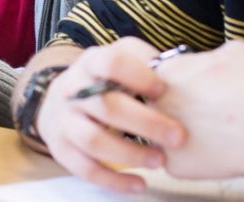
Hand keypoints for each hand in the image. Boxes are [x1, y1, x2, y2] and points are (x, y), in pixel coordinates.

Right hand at [36, 38, 186, 192]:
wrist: (60, 100)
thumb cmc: (105, 81)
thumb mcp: (121, 60)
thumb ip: (148, 64)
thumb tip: (183, 75)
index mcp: (92, 62)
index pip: (110, 63)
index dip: (139, 76)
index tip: (163, 90)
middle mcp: (73, 90)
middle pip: (106, 105)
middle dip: (145, 123)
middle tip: (178, 137)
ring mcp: (64, 120)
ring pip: (93, 140)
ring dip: (130, 154)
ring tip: (160, 160)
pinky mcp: (61, 148)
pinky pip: (86, 169)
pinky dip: (114, 180)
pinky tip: (140, 183)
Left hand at [152, 40, 243, 179]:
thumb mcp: (234, 52)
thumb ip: (210, 56)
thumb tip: (211, 61)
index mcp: (164, 71)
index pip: (161, 74)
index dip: (182, 81)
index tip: (199, 87)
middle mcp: (154, 103)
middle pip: (161, 105)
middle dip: (179, 107)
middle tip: (206, 112)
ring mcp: (160, 135)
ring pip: (166, 135)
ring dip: (183, 133)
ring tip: (214, 132)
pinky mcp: (173, 164)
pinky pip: (180, 161)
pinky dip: (198, 158)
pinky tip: (218, 152)